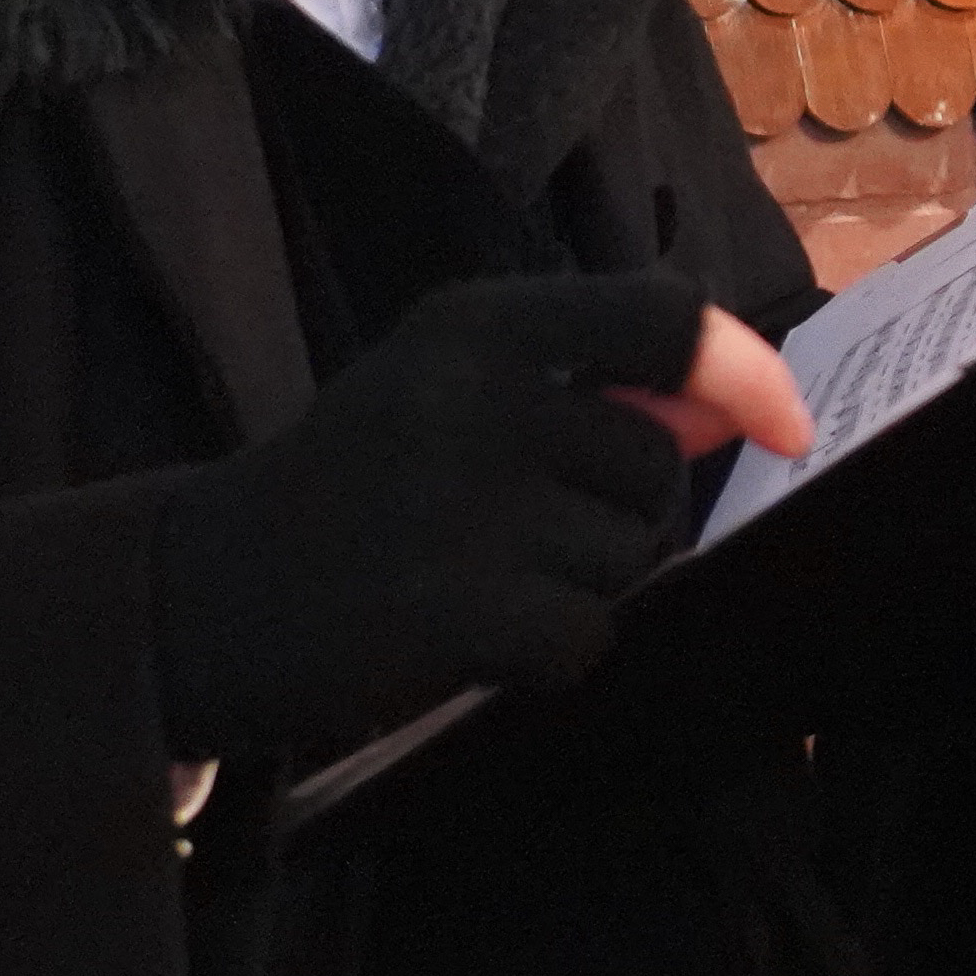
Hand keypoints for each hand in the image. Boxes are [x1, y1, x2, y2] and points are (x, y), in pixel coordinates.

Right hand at [148, 270, 770, 759]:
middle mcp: (470, 394)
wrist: (188, 597)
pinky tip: (465, 645)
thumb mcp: (449, 399)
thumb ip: (592, 391)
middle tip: (501, 539)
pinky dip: (547, 658)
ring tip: (466, 581)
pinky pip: (586, 637)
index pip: (663, 317)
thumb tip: (736, 406)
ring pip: (628, 558)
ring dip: (574, 590)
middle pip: (653, 469)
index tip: (787, 428)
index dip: (743, 373)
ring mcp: (457, 500)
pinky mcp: (447, 606)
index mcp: (474, 324)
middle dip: (616, 521)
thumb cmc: (349, 493)